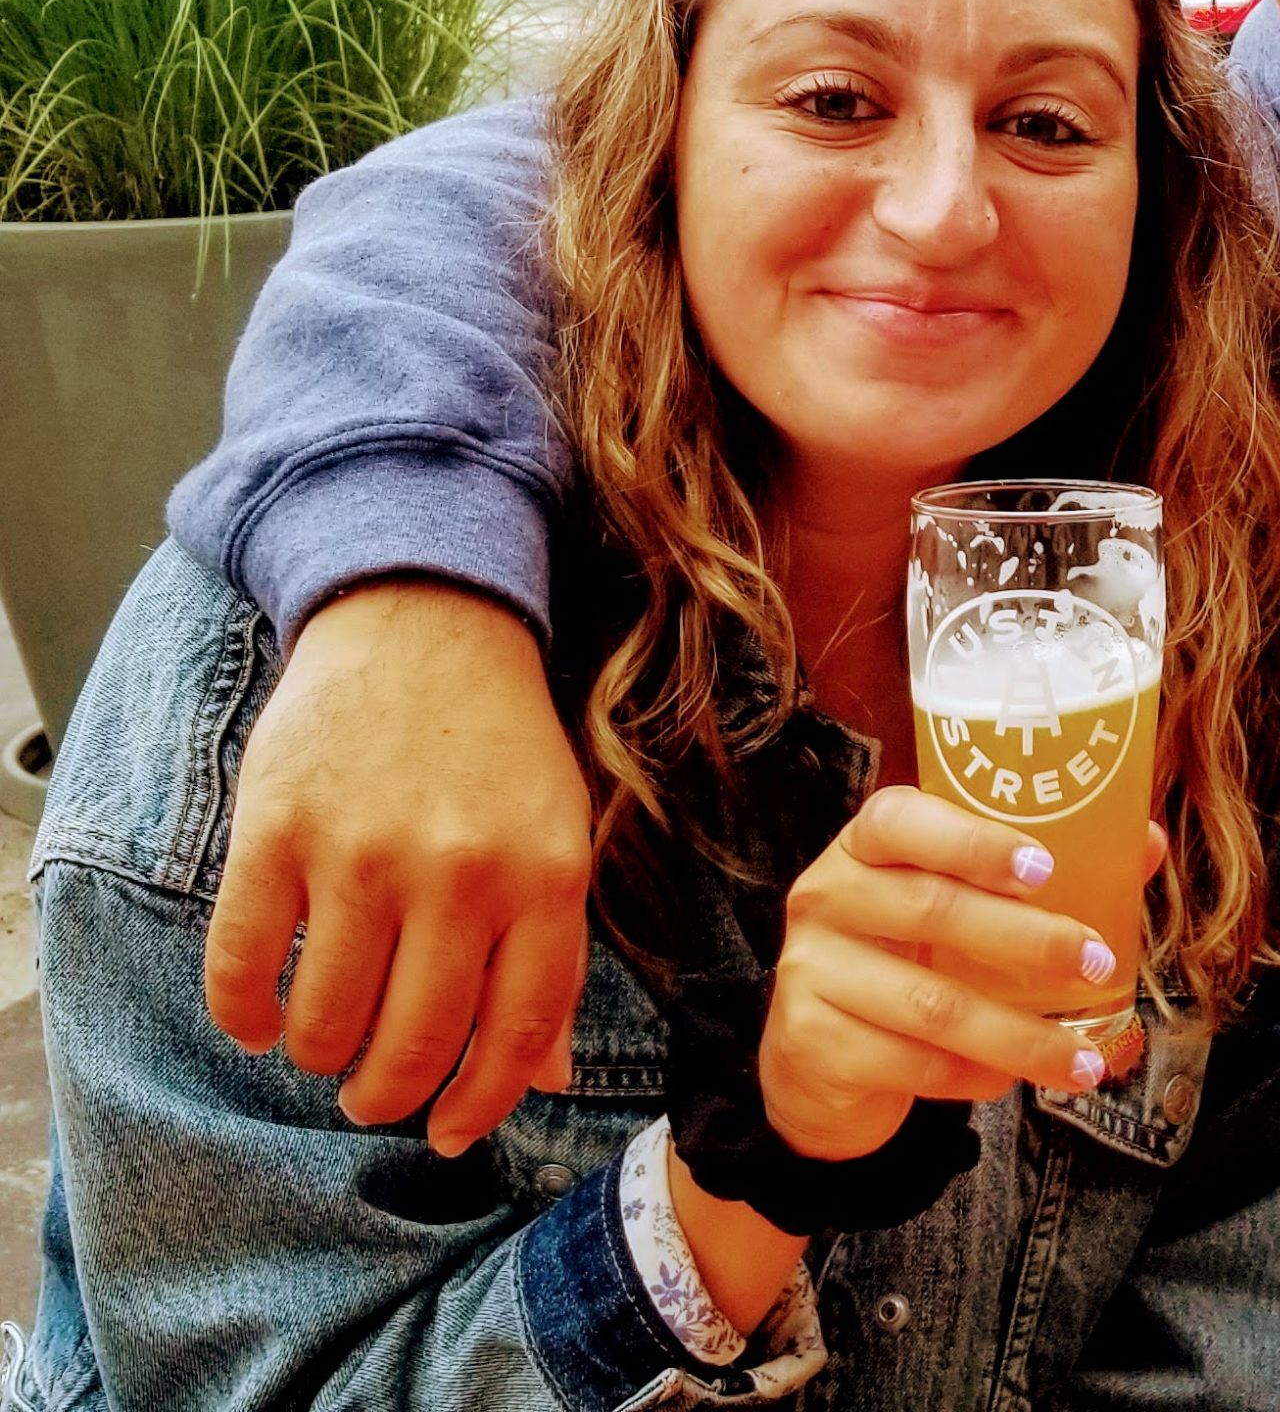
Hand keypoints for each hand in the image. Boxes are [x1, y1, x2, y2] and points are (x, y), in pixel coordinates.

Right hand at [203, 580, 592, 1155]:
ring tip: (323, 1044)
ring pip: (326, 1020)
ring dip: (319, 1054)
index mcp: (546, 878)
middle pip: (416, 1043)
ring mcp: (363, 853)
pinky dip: (243, 1015)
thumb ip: (549, 957)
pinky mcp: (278, 831)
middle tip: (373, 1096)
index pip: (519, 1033)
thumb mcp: (558, 838)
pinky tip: (257, 1019)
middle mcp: (460, 874)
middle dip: (388, 1093)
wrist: (427, 624)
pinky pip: (242, 965)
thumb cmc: (500, 747)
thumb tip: (546, 1079)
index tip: (452, 1134)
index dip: (482, 1103)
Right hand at [755, 785, 1164, 1162]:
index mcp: (864, 848)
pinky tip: (1008, 1080)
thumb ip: (1037, 877)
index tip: (1045, 868)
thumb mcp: (955, 907)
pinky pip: (913, 1063)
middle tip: (1096, 963)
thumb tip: (1145, 842)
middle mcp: (827, 897)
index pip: (899, 819)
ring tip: (1083, 1059)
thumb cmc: (907, 960)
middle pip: (932, 910)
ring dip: (1021, 1036)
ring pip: (933, 1005)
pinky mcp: (812, 1043)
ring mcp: (812, 971)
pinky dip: (974, 1075)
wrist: (815, 1062)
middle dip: (1028, 940)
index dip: (973, 840)